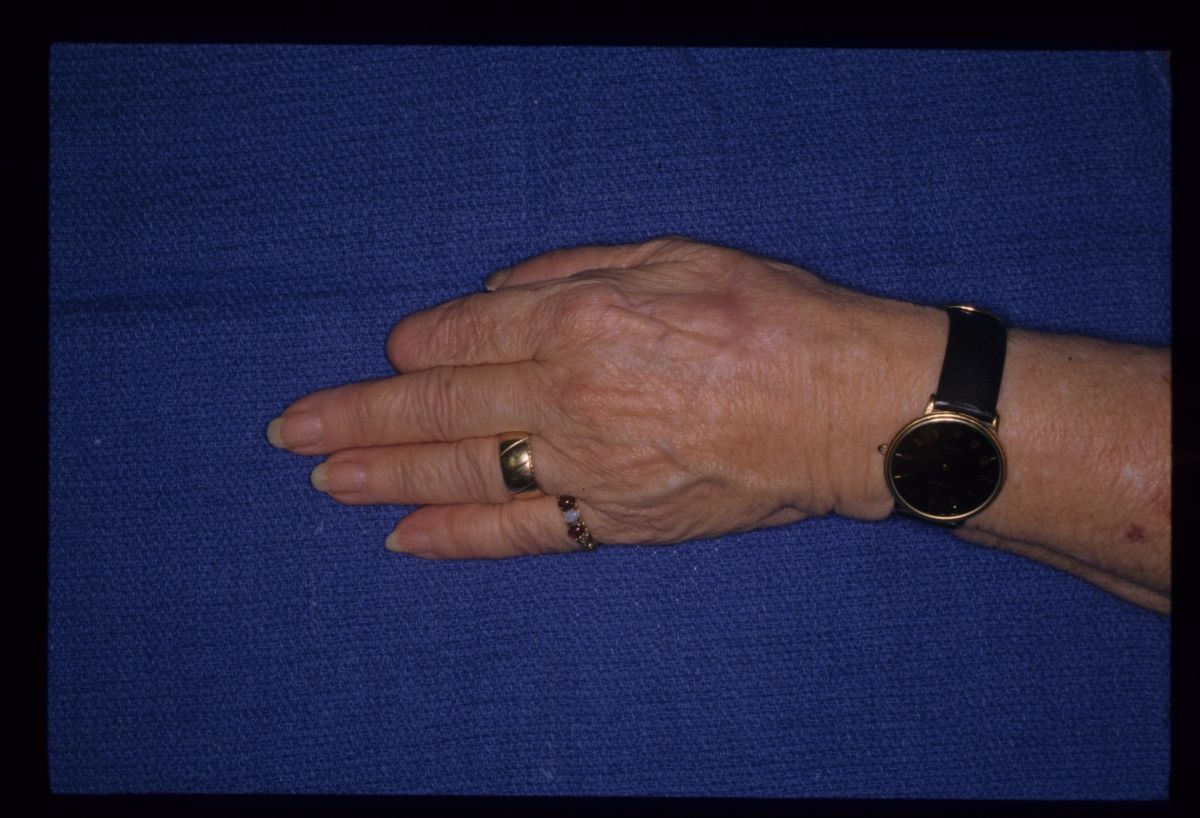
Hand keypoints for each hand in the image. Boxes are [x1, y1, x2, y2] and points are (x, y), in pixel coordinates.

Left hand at [267, 237, 946, 557]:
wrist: (846, 408)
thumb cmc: (772, 318)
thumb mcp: (674, 254)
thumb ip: (574, 269)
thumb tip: (494, 298)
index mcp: (579, 320)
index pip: (464, 335)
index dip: (415, 345)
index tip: (391, 353)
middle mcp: (567, 395)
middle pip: (438, 406)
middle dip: (357, 417)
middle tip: (294, 429)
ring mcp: (585, 466)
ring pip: (460, 472)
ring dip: (383, 476)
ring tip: (323, 478)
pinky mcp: (612, 521)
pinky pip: (518, 534)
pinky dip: (456, 539)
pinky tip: (404, 539)